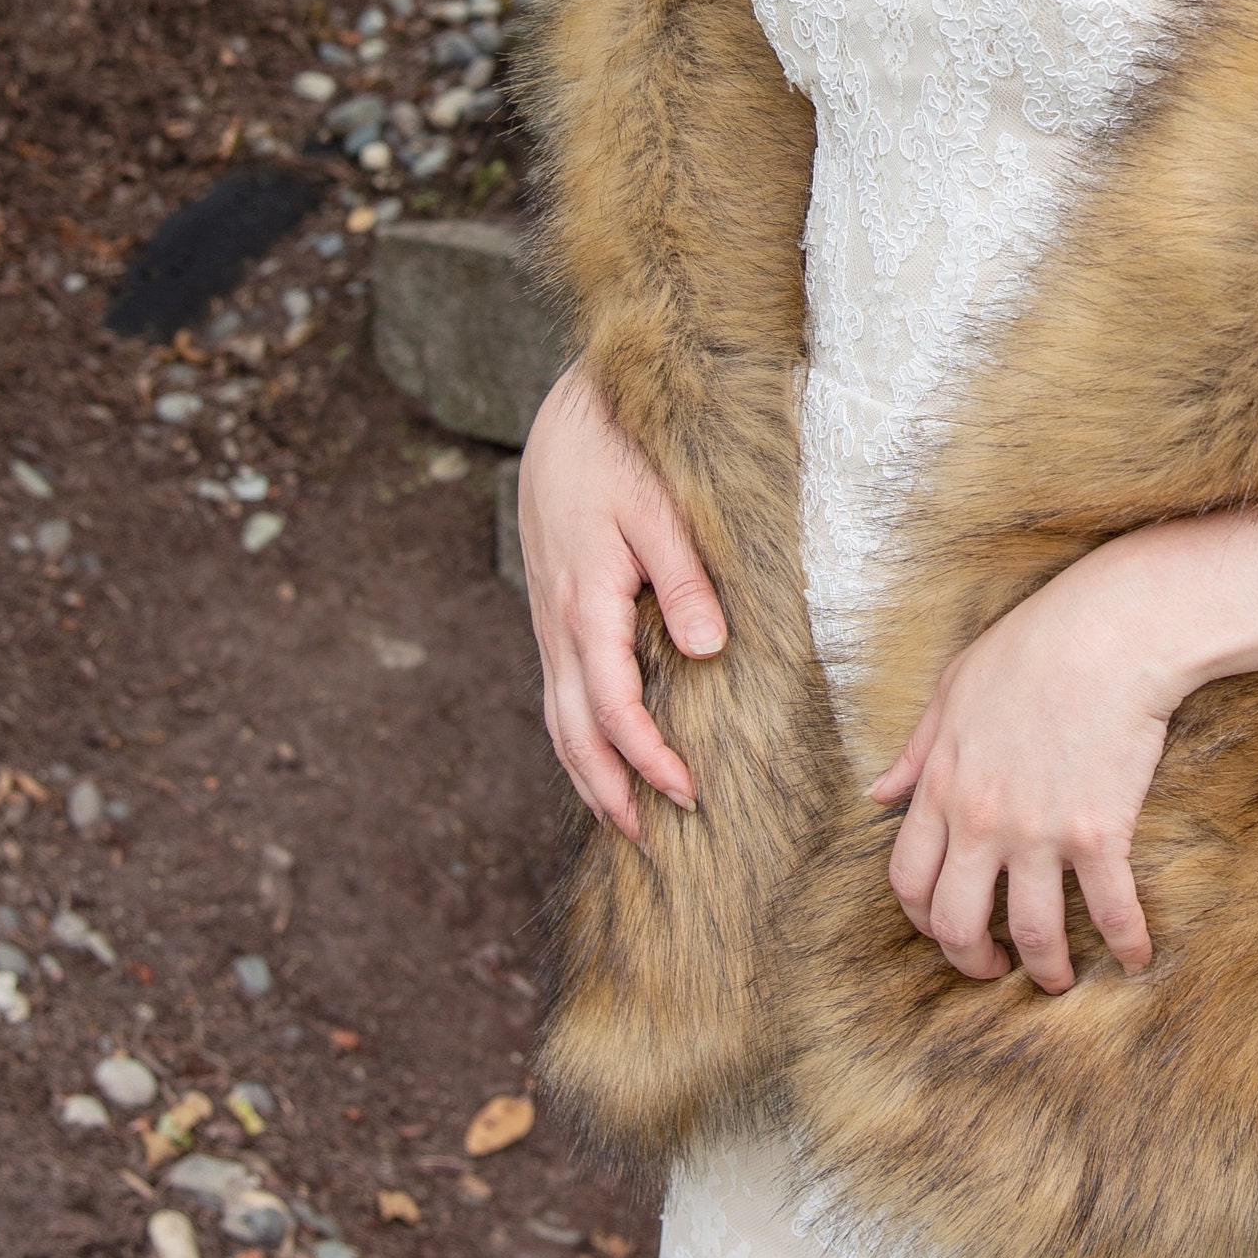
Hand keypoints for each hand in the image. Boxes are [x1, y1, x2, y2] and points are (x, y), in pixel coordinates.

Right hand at [518, 360, 724, 846]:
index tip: (689, 794)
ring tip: (624, 820)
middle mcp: (557, 624)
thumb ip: (684, 579)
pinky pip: (559, 690)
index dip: (648, 759)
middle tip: (652, 843)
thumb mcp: (658, 509)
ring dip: (587, 774)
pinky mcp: (553, 611)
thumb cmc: (620, 453)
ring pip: (558, 718)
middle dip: (610, 792)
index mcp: (585, 605)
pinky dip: (578, 735)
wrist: (567, 414)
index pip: (613, 708)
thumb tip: (707, 650)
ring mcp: (549, 621)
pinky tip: (603, 754)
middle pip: (573, 733)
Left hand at [868, 556, 1169, 992]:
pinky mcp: (1099, 832)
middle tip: (994, 968)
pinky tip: (1137, 959)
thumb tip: (876, 796)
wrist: (1110, 630)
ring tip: (1058, 978)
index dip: (921, 919)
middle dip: (971, 960)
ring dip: (1045, 968)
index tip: (945, 929)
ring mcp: (1040, 830)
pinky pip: (1111, 909)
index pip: (908, 880)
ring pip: (1031, 931)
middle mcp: (981, 820)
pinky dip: (1127, 944)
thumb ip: (914, 752)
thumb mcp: (952, 691)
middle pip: (956, 922)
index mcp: (942, 787)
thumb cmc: (1032, 647)